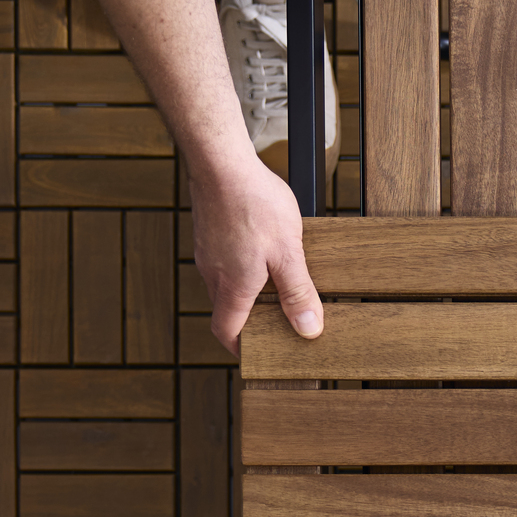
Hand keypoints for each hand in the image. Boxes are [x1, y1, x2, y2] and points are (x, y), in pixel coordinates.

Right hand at [191, 152, 323, 355]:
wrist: (221, 163)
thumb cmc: (254, 204)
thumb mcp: (288, 253)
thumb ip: (298, 292)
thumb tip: (308, 329)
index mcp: (232, 286)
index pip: (225, 331)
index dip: (238, 347)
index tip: (254, 353)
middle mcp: (212, 274)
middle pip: (225, 309)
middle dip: (248, 320)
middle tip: (274, 320)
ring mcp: (207, 253)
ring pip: (224, 284)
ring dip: (245, 291)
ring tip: (274, 285)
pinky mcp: (208, 234)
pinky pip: (223, 262)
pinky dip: (240, 268)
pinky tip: (261, 251)